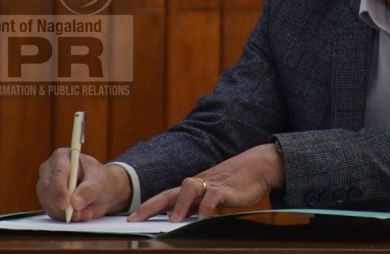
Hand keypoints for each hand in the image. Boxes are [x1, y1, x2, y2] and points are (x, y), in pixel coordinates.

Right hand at [36, 148, 131, 221]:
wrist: (102, 191)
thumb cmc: (100, 179)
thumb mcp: (100, 182)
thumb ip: (89, 190)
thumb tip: (75, 203)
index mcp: (62, 157)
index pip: (56, 173)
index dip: (59, 189)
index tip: (65, 204)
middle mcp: (50, 171)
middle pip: (47, 189)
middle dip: (61, 206)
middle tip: (78, 215)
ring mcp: (47, 187)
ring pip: (48, 203)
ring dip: (65, 214)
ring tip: (85, 214)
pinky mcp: (49, 201)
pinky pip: (52, 212)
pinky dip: (65, 218)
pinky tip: (80, 216)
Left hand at [129, 143, 283, 222]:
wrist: (258, 166)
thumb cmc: (234, 183)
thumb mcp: (210, 196)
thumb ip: (196, 206)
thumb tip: (180, 220)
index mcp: (191, 188)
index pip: (164, 197)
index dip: (147, 206)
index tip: (131, 218)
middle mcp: (196, 184)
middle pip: (168, 192)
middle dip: (149, 206)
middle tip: (135, 219)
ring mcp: (211, 184)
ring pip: (188, 189)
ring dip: (178, 205)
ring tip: (172, 222)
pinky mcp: (227, 188)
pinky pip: (214, 196)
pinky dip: (207, 207)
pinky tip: (203, 218)